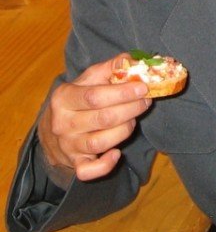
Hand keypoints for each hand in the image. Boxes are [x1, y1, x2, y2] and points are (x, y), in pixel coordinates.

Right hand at [37, 55, 150, 181]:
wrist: (53, 128)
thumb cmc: (78, 99)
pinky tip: (117, 153)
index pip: (95, 96)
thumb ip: (111, 68)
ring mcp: (68, 145)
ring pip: (101, 142)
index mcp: (64, 98)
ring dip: (125, 129)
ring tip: (133, 118)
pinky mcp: (75, 164)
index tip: (143, 88)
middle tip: (146, 101)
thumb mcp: (89, 79)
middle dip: (131, 109)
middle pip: (103, 118)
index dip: (122, 93)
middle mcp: (63, 123)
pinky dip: (105, 165)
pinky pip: (89, 171)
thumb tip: (132, 60)